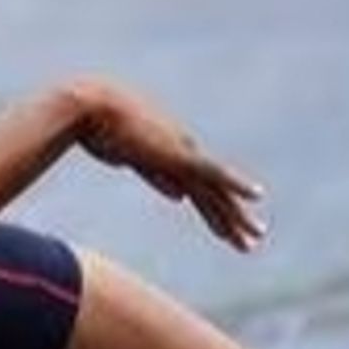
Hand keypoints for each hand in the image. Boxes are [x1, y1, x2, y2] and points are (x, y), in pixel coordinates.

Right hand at [70, 78, 266, 251]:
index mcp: (171, 156)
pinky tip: (257, 196)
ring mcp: (183, 153)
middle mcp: (184, 153)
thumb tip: (180, 196)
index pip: (199, 189)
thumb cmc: (99, 128)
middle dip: (232, 220)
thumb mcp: (134, 159)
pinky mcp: (179, 154)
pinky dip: (236, 183)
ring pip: (217, 191)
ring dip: (237, 216)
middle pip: (214, 193)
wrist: (91, 108)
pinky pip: (214, 173)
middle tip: (253, 240)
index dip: (214, 212)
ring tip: (255, 238)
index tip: (225, 230)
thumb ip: (157, 175)